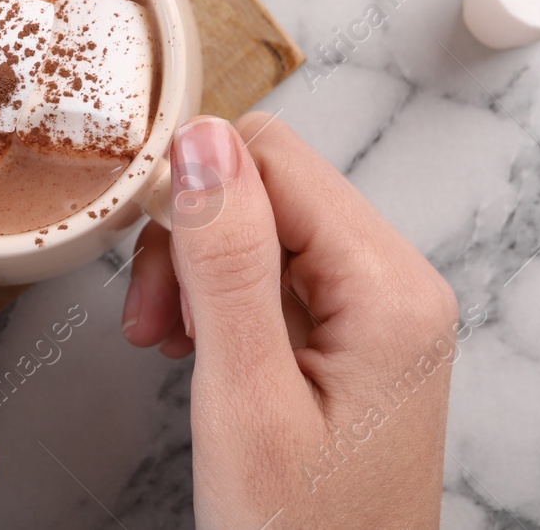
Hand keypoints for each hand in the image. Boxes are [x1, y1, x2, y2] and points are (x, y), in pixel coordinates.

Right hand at [122, 114, 458, 528]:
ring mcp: (379, 309)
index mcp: (388, 287)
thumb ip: (227, 265)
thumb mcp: (246, 400)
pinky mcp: (354, 335)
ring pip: (262, 226)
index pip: (273, 159)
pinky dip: (219, 301)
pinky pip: (273, 275)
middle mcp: (397, 281)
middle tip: (150, 324)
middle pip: (268, 187)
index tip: (142, 263)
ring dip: (198, 272)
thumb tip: (200, 139)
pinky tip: (194, 349)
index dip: (194, 191)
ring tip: (166, 345)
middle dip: (194, 239)